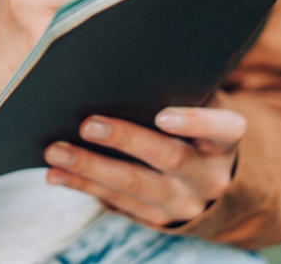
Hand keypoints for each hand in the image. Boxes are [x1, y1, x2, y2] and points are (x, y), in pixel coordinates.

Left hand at [43, 107, 245, 226]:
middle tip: (87, 125)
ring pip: (135, 185)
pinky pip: (116, 201)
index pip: (223, 129)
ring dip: (91, 167)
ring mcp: (183, 201)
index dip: (196, 122)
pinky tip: (56, 174)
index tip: (163, 115)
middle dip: (125, 140)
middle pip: (168, 158)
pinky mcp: (157, 217)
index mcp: (224, 141)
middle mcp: (208, 175)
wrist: (206, 181)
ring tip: (56, 151)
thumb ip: (174, 91)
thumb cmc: (189, 126)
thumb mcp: (196, 108)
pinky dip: (83, 185)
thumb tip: (119, 63)